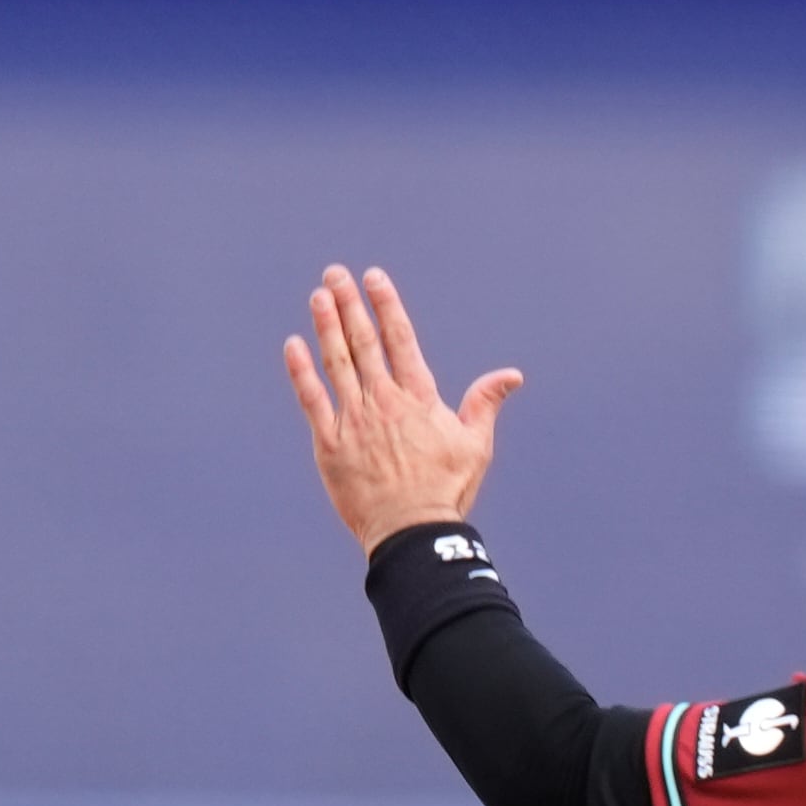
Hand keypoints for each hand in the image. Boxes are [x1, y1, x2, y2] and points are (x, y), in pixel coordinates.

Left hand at [283, 264, 521, 549]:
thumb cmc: (446, 489)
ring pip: (337, 363)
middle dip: (349, 304)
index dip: (386, 305)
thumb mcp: (475, 444)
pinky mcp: (330, 443)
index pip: (399, 339)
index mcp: (419, 398)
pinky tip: (293, 346)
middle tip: (335, 274)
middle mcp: (384, 401)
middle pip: (363, 342)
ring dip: (326, 326)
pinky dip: (302, 371)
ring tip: (319, 297)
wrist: (411, 531)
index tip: (373, 278)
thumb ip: (485, 403)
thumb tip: (511, 375)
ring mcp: (354, 420)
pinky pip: (311, 400)